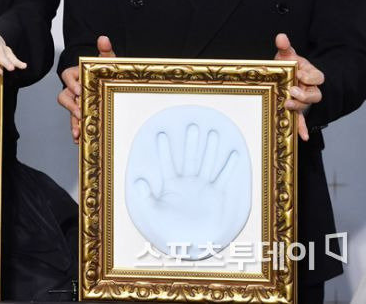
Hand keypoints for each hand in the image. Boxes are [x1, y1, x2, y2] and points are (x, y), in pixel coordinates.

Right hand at [58, 35, 114, 143]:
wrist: (112, 85)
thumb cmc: (106, 71)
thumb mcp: (108, 61)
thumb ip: (105, 51)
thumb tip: (104, 38)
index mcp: (77, 74)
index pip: (67, 75)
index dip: (71, 83)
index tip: (80, 90)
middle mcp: (74, 89)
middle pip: (64, 96)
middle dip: (70, 106)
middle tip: (80, 112)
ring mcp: (76, 103)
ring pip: (69, 112)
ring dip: (72, 122)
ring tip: (78, 132)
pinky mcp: (81, 115)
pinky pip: (75, 124)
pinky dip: (77, 131)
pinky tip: (80, 140)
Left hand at [130, 126, 240, 258]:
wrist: (189, 244)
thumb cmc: (170, 230)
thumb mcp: (154, 213)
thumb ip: (146, 197)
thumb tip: (137, 181)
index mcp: (172, 185)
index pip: (167, 163)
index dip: (164, 150)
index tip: (160, 134)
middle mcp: (188, 183)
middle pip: (190, 158)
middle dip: (191, 142)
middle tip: (191, 125)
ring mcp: (203, 187)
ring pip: (207, 163)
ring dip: (210, 149)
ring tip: (212, 132)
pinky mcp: (216, 195)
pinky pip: (223, 177)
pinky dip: (228, 167)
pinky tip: (232, 154)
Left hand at [274, 33, 322, 141]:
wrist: (289, 76)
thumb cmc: (288, 66)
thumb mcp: (286, 56)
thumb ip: (285, 47)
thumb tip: (281, 36)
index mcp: (310, 74)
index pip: (316, 76)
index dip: (309, 75)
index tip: (299, 73)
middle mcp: (310, 88)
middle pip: (314, 94)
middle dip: (304, 93)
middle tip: (292, 90)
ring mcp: (304, 100)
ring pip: (307, 106)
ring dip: (299, 106)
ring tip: (288, 105)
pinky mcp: (297, 109)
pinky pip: (302, 119)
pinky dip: (302, 128)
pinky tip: (303, 136)